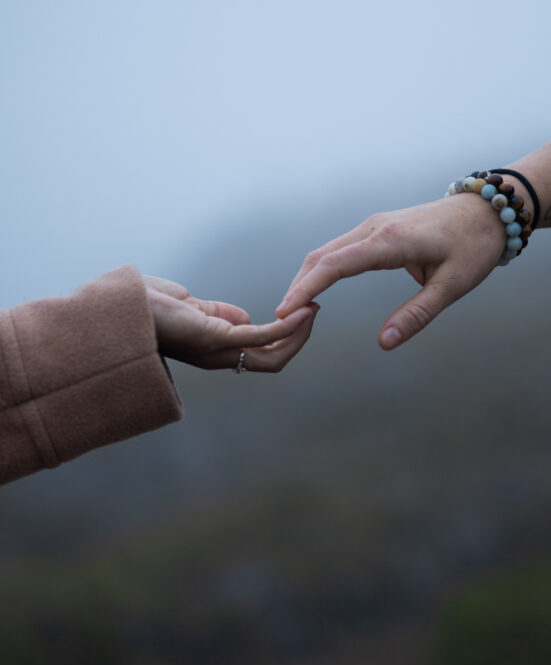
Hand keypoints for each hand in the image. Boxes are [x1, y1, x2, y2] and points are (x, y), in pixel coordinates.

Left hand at [144, 276, 317, 370]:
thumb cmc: (148, 304)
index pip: (261, 354)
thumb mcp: (194, 307)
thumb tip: (244, 318)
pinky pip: (260, 338)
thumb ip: (219, 313)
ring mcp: (217, 350)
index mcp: (214, 350)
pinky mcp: (215, 338)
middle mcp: (218, 357)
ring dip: (297, 334)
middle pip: (273, 360)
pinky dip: (285, 328)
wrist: (122, 305)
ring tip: (312, 312)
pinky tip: (301, 313)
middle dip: (298, 339)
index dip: (286, 339)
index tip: (302, 315)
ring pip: (272, 355)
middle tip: (314, 313)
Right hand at [276, 196, 503, 348]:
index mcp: (389, 241)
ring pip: (328, 251)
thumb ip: (417, 315)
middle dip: (298, 287)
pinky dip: (322, 269)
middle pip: (322, 257)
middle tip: (279, 320)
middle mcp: (375, 228)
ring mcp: (374, 225)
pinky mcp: (378, 229)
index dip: (306, 290)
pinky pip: (340, 248)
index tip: (283, 312)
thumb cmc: (474, 247)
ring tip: (291, 309)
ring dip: (307, 278)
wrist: (489, 210)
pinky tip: (314, 290)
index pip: (335, 266)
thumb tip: (384, 342)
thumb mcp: (452, 286)